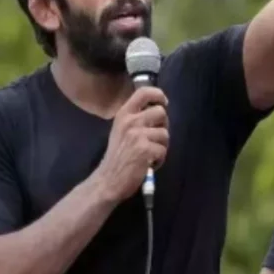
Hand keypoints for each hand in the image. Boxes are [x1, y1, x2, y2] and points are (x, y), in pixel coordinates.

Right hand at [94, 87, 168, 201]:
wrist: (108, 180)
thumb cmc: (118, 156)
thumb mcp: (122, 130)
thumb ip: (137, 119)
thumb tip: (159, 110)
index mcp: (123, 114)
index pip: (143, 93)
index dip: (158, 94)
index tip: (163, 102)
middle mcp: (130, 121)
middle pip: (161, 112)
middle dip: (163, 127)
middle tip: (154, 140)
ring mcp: (137, 135)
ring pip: (165, 134)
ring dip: (161, 146)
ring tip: (149, 155)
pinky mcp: (145, 149)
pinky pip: (164, 150)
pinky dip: (160, 160)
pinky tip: (148, 164)